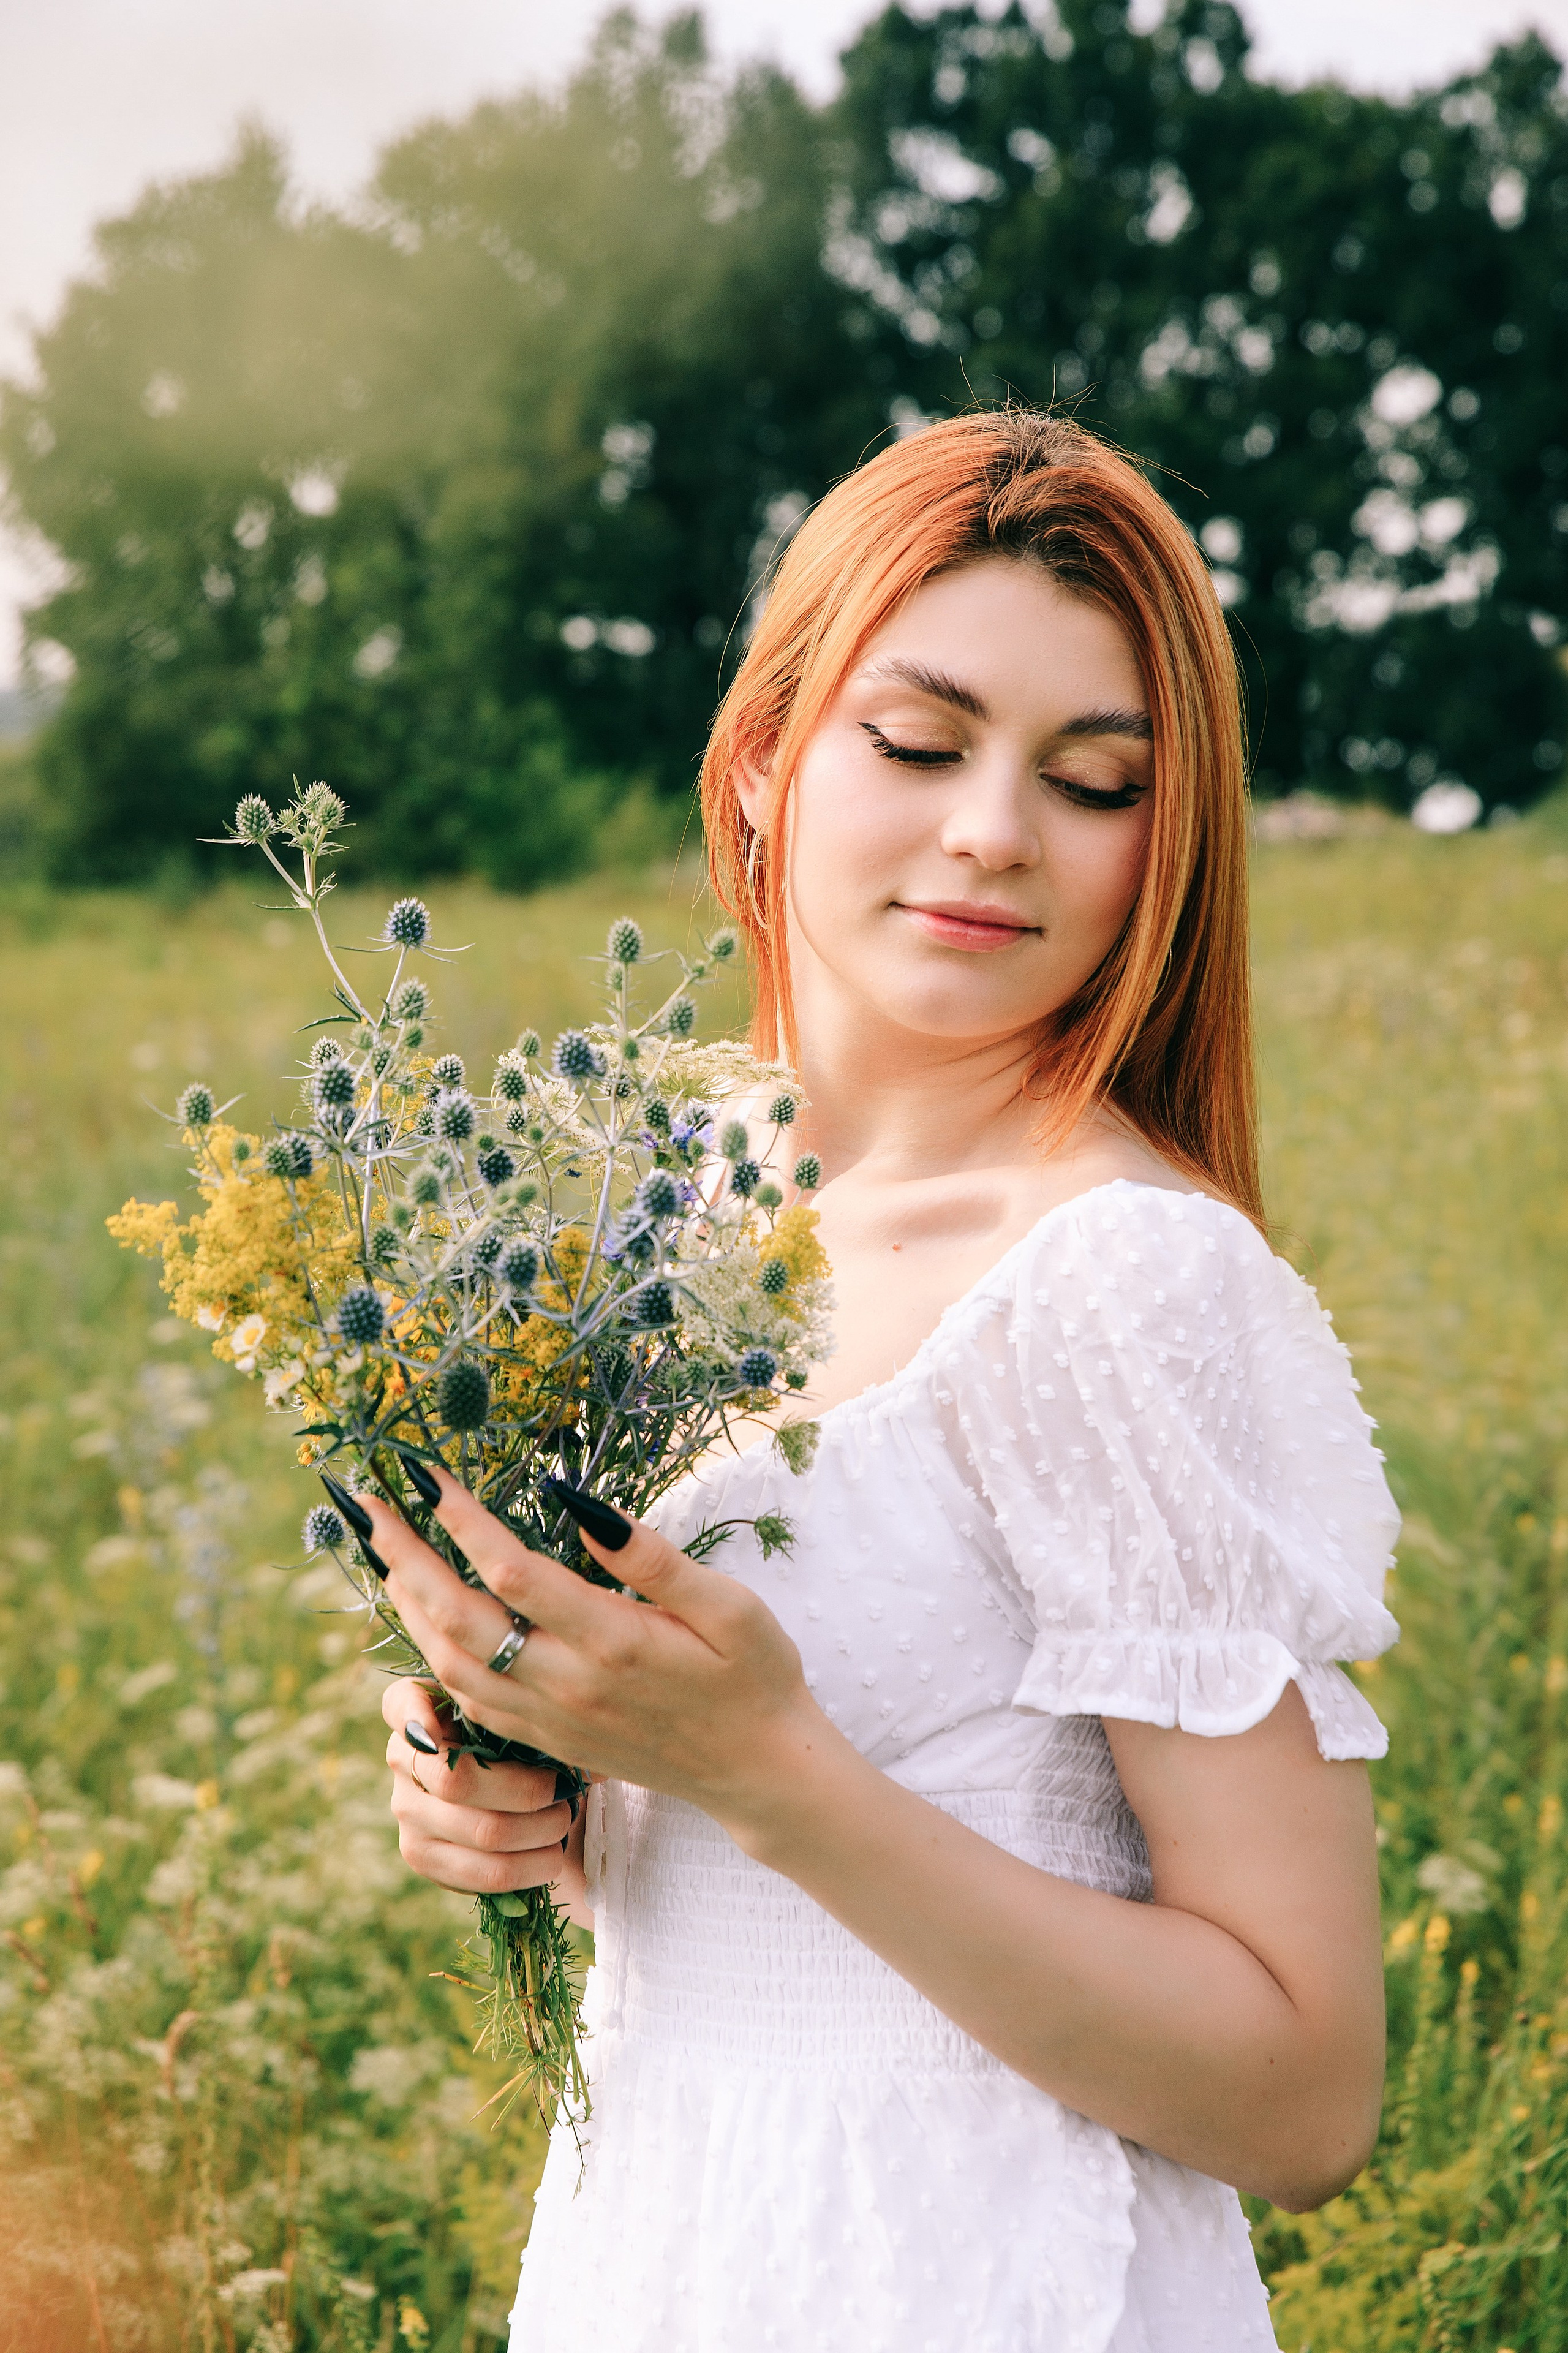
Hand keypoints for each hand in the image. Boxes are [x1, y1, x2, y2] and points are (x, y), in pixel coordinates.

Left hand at [359, 1468, 831, 1843]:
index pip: (513, 1573)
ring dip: (408, 1607)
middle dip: (405, 1558)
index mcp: (613, 1643)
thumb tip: (579, 1505)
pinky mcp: (549, 1742)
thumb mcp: (729, 1607)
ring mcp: (552, 1721)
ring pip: (452, 1665)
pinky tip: (423, 1622)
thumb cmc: (754, 1676)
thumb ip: (652, 1559)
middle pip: (458, 1620)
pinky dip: (433, 1657)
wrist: (759, 1771)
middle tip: (366, 1507)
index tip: (427, 1474)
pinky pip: (472, 1701)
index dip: (462, 1520)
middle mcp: (569, 1686)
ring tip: (383, 1555)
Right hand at [381, 1675, 585, 1909]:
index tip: (440, 1732)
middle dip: (527, 1792)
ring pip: (481, 1831)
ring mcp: (406, 1810)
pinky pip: (482, 1873)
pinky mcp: (421, 1856)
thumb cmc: (522, 1743)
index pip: (400, 1705)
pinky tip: (550, 1857)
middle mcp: (402, 1758)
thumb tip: (584, 1752)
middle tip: (566, 1792)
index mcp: (419, 1707)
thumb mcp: (525, 1719)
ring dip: (538, 1832)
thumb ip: (540, 1720)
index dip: (415, 1718)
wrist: (512, 1801)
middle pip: (459, 1782)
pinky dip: (528, 1868)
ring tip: (565, 1823)